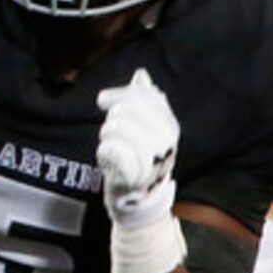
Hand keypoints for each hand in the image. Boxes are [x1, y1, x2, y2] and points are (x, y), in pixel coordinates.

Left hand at [94, 67, 178, 231]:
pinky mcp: (136, 174)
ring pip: (114, 127)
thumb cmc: (138, 158)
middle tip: (114, 138)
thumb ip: (143, 101)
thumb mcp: (144, 127)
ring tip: (115, 151)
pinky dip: (105, 153)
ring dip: (106, 139)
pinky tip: (110, 161)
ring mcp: (153, 157)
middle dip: (111, 122)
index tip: (103, 102)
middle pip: (123, 111)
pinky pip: (110, 149)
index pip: (140, 95)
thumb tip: (141, 75)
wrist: (138, 197)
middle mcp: (166, 139)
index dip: (117, 95)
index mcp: (169, 124)